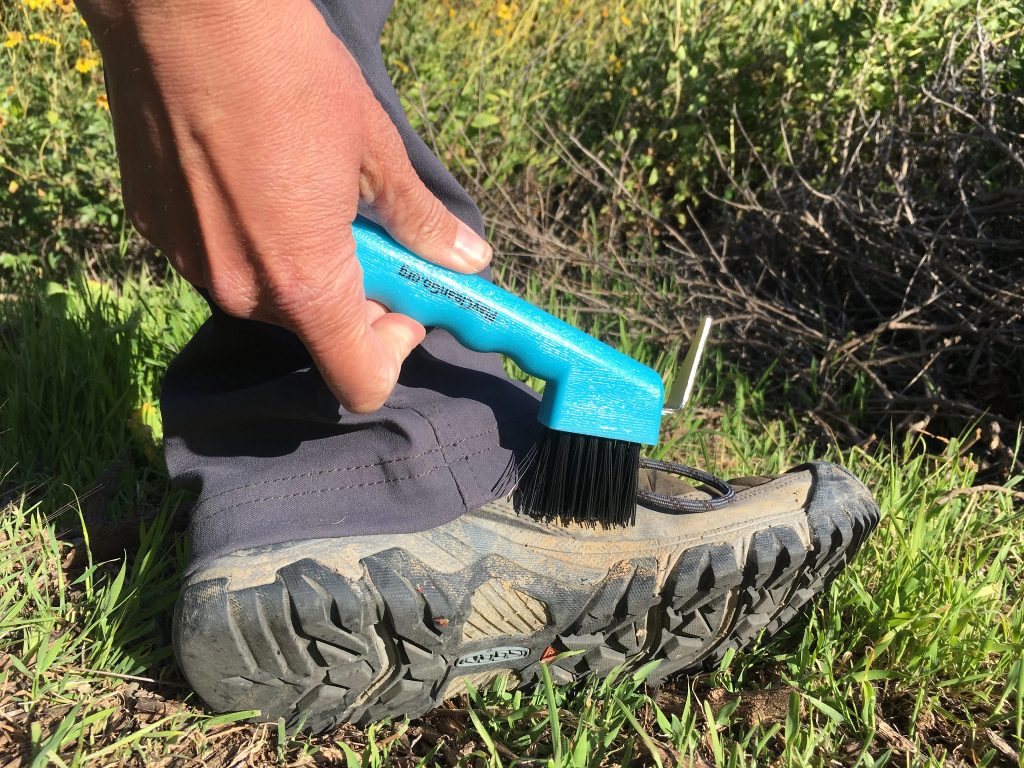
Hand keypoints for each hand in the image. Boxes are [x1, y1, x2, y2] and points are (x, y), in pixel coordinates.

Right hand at [78, 0, 491, 411]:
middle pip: (315, 333)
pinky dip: (247, 237)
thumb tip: (468, 260)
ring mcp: (190, 262)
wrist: (180, 9)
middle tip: (366, 230)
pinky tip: (251, 175)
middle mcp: (241, 290)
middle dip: (351, 296)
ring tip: (305, 190)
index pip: (360, 381)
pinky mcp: (154, 228)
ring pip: (267, 296)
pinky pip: (220, 259)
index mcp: (305, 282)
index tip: (404, 302)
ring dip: (298, 264)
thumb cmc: (290, 73)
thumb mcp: (375, 149)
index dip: (393, 351)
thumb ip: (420, 222)